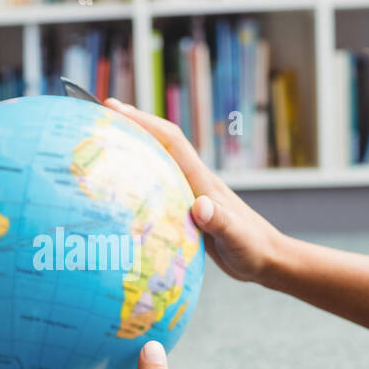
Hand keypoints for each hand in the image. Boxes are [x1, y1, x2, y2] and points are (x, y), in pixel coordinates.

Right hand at [104, 97, 284, 283]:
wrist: (268, 260)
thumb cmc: (254, 249)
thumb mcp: (237, 238)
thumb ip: (220, 221)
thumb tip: (200, 206)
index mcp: (202, 182)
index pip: (171, 142)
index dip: (144, 121)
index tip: (115, 107)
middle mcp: (195, 182)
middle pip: (162, 144)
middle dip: (134, 126)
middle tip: (100, 115)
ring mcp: (191, 195)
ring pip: (159, 164)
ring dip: (135, 149)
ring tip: (106, 144)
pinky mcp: (188, 212)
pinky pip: (159, 188)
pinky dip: (140, 180)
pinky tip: (124, 189)